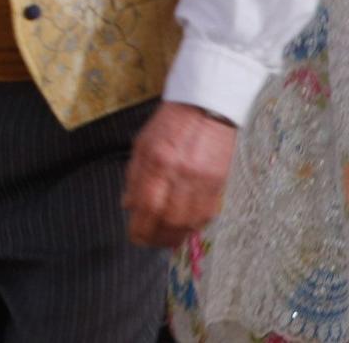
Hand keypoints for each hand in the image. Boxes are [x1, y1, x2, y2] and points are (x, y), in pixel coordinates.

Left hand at [122, 101, 237, 248]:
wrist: (208, 107)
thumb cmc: (171, 123)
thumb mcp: (143, 144)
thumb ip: (135, 175)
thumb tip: (128, 205)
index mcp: (158, 160)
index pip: (147, 205)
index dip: (140, 228)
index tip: (135, 237)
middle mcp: (181, 173)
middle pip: (169, 219)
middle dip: (157, 237)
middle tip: (149, 242)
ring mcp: (204, 179)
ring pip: (190, 220)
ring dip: (176, 236)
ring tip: (165, 240)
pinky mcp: (220, 182)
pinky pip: (207, 213)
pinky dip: (194, 225)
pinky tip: (185, 228)